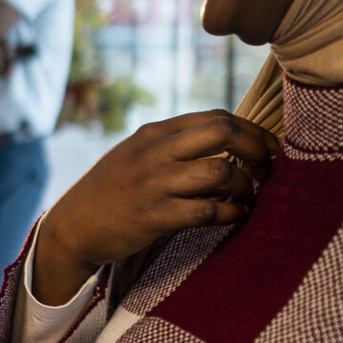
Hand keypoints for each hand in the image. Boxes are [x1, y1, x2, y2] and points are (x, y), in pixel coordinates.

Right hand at [35, 110, 277, 303]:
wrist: (73, 225)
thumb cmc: (109, 191)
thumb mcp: (135, 154)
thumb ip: (171, 144)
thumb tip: (223, 140)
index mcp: (154, 133)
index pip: (216, 117)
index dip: (252, 131)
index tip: (269, 148)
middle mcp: (156, 152)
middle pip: (224, 132)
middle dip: (257, 149)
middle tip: (267, 170)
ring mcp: (156, 183)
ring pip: (221, 172)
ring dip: (246, 187)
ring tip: (248, 198)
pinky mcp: (156, 216)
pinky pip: (209, 211)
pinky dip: (232, 214)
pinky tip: (236, 216)